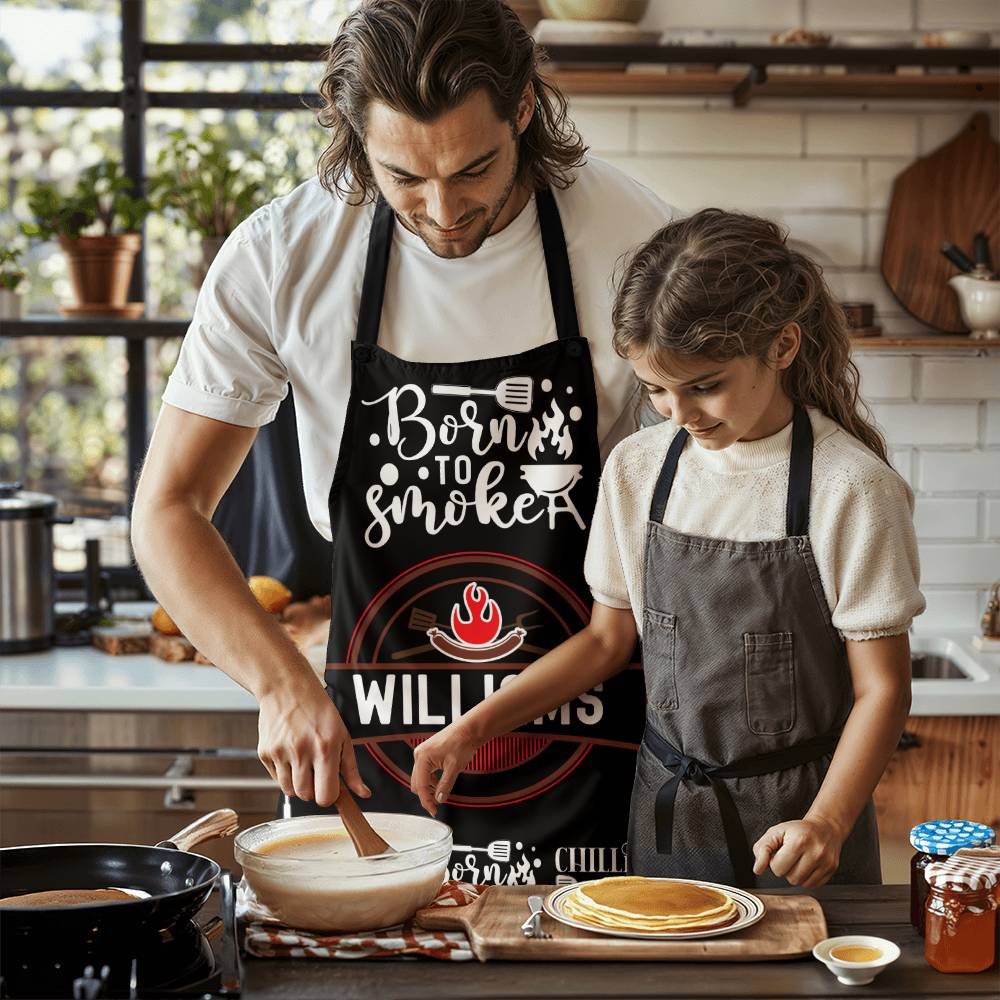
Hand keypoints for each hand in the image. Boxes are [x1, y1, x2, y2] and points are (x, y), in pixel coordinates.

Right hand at [257, 675, 369, 806]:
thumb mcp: (342, 736)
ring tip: (303, 760)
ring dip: (298, 783)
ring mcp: (280, 753)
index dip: (329, 796)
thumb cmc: (318, 709)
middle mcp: (301, 751)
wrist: (287, 688)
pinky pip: (276, 779)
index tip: (330, 787)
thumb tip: (363, 794)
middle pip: (306, 796)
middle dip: (313, 788)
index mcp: (325, 748)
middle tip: (315, 769)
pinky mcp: (264, 753)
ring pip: (289, 791)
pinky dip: (284, 773)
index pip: (326, 796)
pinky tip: (290, 753)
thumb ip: (351, 770)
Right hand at [410, 719, 481, 815]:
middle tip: (437, 806)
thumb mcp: (454, 767)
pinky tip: (439, 783)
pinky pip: (424, 771)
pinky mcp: (427, 753)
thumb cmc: (462, 742)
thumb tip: (439, 799)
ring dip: (428, 788)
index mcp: (423, 758)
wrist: (469, 729)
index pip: (421, 786)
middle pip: (417, 783)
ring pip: (420, 778)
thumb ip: (445, 785)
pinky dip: (430, 780)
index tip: (434, 811)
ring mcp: (422, 753)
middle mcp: (419, 755)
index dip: (427, 801)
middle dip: (426, 795)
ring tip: (440, 794)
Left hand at [752, 817, 843, 887]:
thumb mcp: (775, 832)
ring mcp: (826, 862)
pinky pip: (812, 886)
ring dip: (796, 874)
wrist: (825, 827)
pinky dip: (806, 878)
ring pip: (801, 884)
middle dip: (786, 868)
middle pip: (790, 878)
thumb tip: (757, 869)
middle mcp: (815, 853)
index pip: (777, 868)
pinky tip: (808, 865)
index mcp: (799, 841)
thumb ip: (762, 849)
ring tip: (799, 860)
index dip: (775, 861)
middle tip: (790, 856)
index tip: (781, 852)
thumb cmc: (798, 830)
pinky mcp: (832, 870)